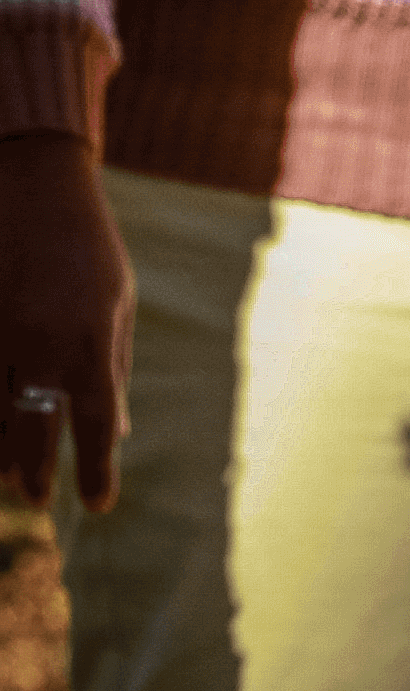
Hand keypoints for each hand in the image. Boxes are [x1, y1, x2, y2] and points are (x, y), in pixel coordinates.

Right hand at [0, 133, 134, 509]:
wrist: (31, 186)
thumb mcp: (118, 303)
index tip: (98, 504)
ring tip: (8, 474)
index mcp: (89, 340)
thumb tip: (118, 428)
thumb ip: (114, 366)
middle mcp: (39, 344)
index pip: (95, 422)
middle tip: (35, 499)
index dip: (96, 469)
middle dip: (33, 471)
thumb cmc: (87, 247)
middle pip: (32, 430)